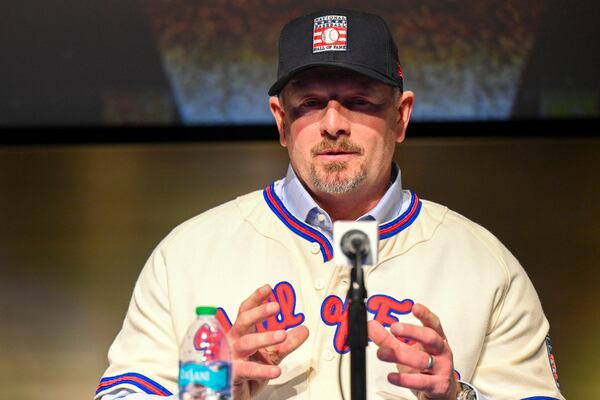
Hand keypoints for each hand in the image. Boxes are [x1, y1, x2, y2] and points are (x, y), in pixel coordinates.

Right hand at [228, 284, 308, 399]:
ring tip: (281, 335)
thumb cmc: (247, 371)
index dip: (256, 299)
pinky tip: (275, 370)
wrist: (235, 395)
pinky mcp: (233, 375)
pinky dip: (262, 370)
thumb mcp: (271, 355)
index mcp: (241, 334)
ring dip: (264, 337)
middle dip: (259, 313)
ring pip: (246, 344)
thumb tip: (303, 330)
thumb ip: (287, 343)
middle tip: (275, 306)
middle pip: (243, 322)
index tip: (268, 288)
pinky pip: (248, 370)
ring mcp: (232, 358)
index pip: (246, 312)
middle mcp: (234, 343)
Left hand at [368, 303, 458, 399]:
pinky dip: (404, 379)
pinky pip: (421, 381)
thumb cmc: (425, 366)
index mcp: (437, 338)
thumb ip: (388, 338)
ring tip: (382, 352)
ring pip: (423, 360)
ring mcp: (442, 368)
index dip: (425, 314)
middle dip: (412, 332)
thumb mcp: (407, 350)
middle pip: (431, 338)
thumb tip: (371, 326)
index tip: (414, 307)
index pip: (433, 323)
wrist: (441, 391)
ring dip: (401, 355)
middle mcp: (441, 351)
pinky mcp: (438, 386)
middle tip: (394, 327)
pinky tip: (391, 376)